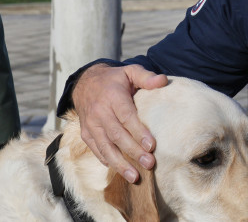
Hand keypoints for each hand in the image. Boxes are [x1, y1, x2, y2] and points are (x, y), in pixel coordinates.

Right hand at [72, 63, 167, 182]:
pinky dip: (107, 161)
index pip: (126, 116)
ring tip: (135, 177)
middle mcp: (99, 112)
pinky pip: (96, 150)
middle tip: (149, 164)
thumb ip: (146, 77)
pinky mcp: (85, 133)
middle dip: (133, 151)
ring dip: (120, 164)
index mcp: (112, 96)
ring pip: (105, 147)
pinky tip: (119, 170)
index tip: (152, 145)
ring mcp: (91, 124)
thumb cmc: (114, 79)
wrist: (85, 82)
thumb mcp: (130, 71)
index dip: (138, 132)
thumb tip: (163, 81)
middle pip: (117, 135)